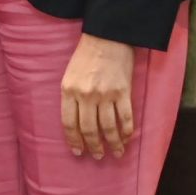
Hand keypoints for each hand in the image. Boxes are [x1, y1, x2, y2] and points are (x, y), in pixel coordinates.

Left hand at [62, 34, 136, 157]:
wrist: (107, 37)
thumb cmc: (86, 56)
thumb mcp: (69, 75)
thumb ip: (71, 97)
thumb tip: (76, 121)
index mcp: (68, 91)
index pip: (69, 123)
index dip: (74, 140)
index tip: (78, 152)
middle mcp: (86, 95)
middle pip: (89, 128)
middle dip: (94, 146)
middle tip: (98, 156)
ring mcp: (105, 94)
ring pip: (108, 127)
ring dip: (113, 143)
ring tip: (115, 153)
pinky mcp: (123, 92)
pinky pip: (125, 117)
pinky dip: (127, 131)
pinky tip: (127, 139)